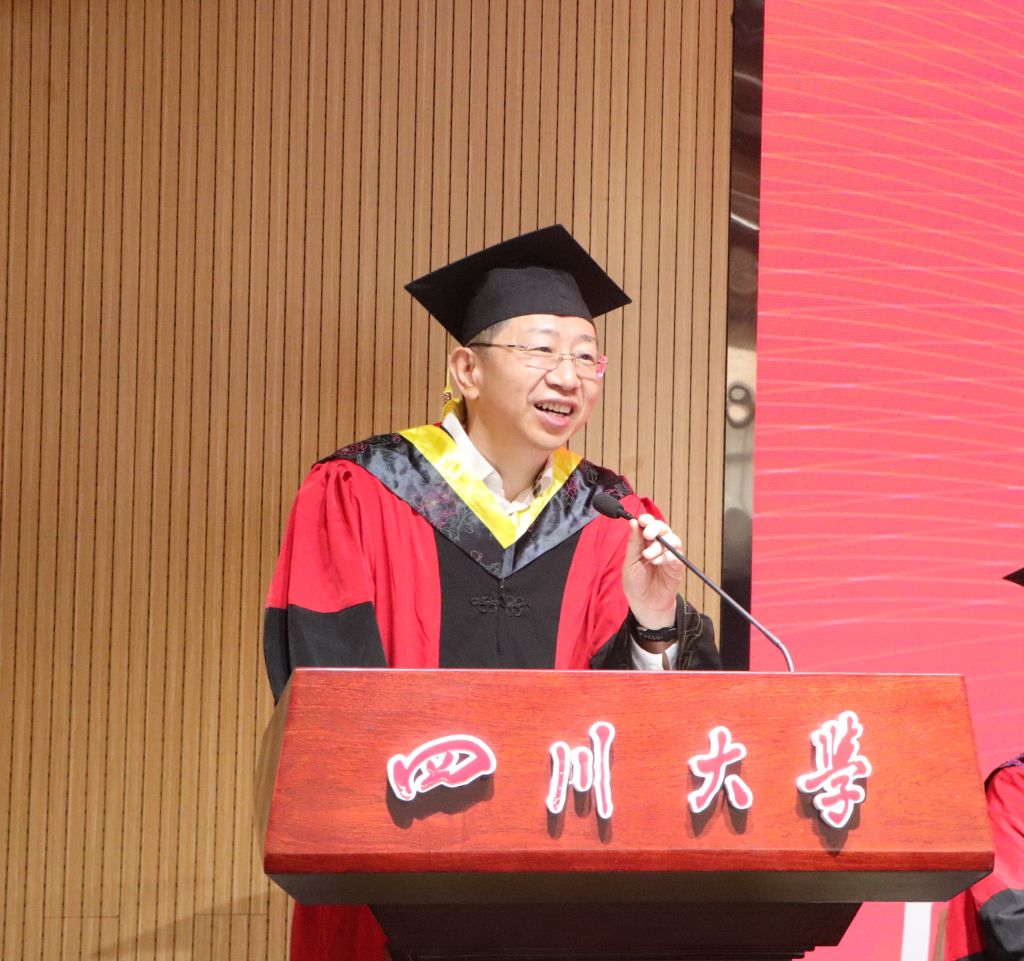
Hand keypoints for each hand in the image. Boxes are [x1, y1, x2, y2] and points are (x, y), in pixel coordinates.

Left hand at [622, 513, 684, 629]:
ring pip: (672, 540)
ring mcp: (669, 555)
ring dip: (660, 545)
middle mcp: (659, 546)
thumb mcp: (630, 562)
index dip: (647, 520)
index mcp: (646, 542)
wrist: (644, 604)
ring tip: (649, 556)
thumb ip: (633, 543)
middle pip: (663, 528)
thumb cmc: (636, 583)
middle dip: (655, 528)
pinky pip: (677, 556)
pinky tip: (658, 562)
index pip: (649, 524)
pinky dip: (667, 556)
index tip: (641, 520)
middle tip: (647, 535)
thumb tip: (633, 522)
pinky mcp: (677, 567)